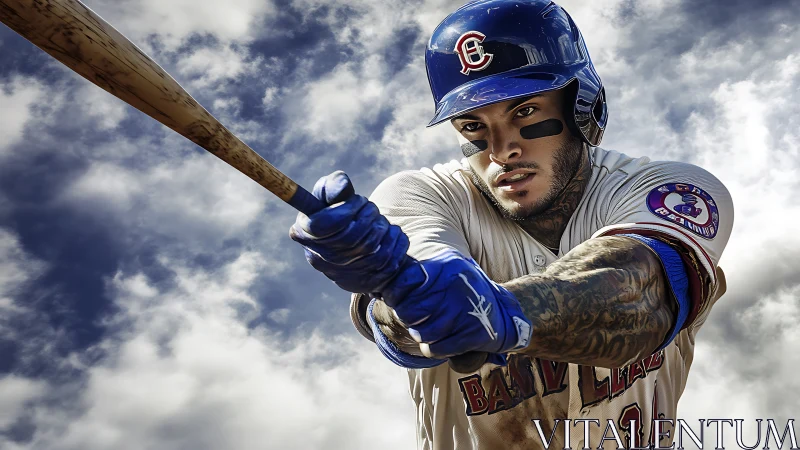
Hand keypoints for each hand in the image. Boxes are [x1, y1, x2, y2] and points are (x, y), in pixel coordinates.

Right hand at [289, 171, 410, 292]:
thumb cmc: (335, 214)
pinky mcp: (368, 282)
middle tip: (371, 209)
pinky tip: (392, 235)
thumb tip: (343, 184)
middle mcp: (322, 259)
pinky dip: (397, 242)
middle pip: (353, 237)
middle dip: (369, 216)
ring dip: (384, 228)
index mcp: (305, 235)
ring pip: (375, 249)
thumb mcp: (327, 197)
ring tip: (380, 222)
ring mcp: (345, 275)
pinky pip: (392, 261)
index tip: (358, 201)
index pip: (326, 224)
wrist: (348, 249)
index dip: (349, 208)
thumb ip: (332, 186)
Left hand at [383, 250, 532, 363]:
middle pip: (408, 312)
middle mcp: (454, 287)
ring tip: (432, 326)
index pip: (403, 281)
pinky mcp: (471, 335)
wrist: (500, 313)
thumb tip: (376, 287)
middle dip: (408, 317)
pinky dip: (433, 347)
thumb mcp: (443, 270)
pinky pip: (434, 348)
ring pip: (419, 333)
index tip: (396, 298)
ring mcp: (463, 312)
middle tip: (418, 315)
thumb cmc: (460, 291)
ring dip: (421, 334)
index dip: (394, 294)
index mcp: (445, 267)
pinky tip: (444, 338)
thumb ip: (413, 274)